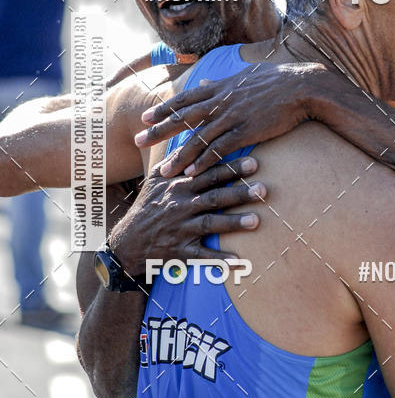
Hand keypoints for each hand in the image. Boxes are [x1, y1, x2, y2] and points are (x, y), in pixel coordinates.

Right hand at [109, 156, 265, 275]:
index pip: (209, 174)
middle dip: (239, 193)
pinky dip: (219, 260)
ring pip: (210, 224)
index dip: (231, 169)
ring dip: (233, 223)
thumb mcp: (156, 180)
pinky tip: (238, 261)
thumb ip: (175, 160)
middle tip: (264, 189)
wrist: (127, 242)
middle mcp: (181, 206)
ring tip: (256, 221)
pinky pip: (201, 256)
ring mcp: (180, 229)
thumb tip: (189, 136)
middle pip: (214, 196)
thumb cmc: (148, 208)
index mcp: (179, 186)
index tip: (254, 163)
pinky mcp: (179, 251)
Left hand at [134, 61, 325, 177]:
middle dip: (159, 131)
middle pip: (183, 118)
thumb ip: (224, 80)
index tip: (146, 118)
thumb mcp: (246, 75)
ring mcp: (232, 117)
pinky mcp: (245, 132)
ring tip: (164, 172)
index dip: (164, 110)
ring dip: (179, 157)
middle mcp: (220, 101)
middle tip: (138, 141)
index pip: (185, 99)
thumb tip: (209, 78)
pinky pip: (219, 151)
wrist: (301, 87)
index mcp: (220, 87)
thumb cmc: (278, 80)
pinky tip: (192, 173)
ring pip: (198, 140)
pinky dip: (204, 163)